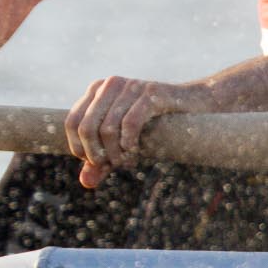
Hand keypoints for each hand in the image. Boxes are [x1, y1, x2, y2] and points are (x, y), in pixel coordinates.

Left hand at [65, 75, 207, 188]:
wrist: (196, 104)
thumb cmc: (154, 125)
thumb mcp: (122, 144)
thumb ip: (102, 161)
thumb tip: (86, 183)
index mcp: (96, 90)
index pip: (71, 122)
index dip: (79, 148)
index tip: (95, 162)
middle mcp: (109, 84)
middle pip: (86, 128)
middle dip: (97, 154)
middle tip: (113, 165)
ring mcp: (130, 86)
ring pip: (107, 129)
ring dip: (116, 153)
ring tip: (127, 161)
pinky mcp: (151, 93)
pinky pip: (130, 123)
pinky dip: (130, 143)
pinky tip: (135, 150)